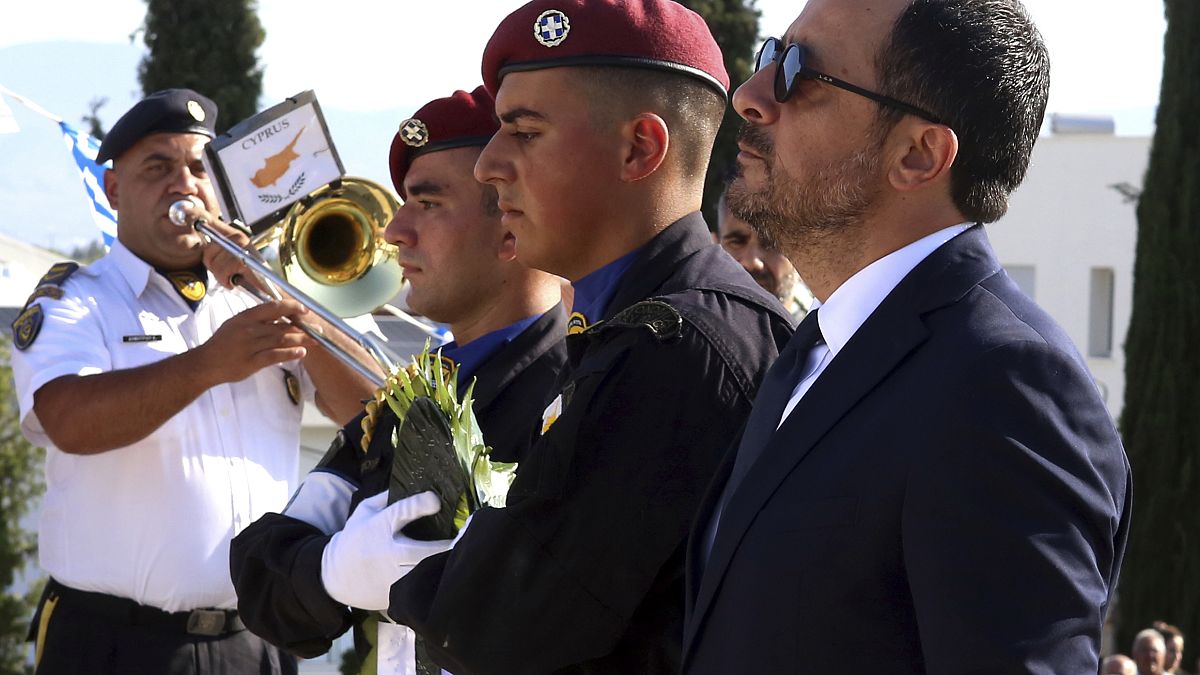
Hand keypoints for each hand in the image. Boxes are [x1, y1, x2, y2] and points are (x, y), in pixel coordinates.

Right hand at [193, 299, 310, 383]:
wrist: (206, 363)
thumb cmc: (223, 343)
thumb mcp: (236, 324)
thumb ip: (257, 320)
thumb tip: (281, 315)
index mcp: (246, 317)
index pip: (273, 307)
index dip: (291, 307)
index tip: (305, 309)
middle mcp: (249, 329)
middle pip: (282, 326)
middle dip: (302, 328)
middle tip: (317, 329)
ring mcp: (250, 346)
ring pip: (281, 340)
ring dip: (300, 340)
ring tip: (314, 341)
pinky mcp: (251, 362)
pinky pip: (274, 356)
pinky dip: (289, 354)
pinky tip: (301, 353)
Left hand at [199, 218, 267, 291]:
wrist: (270, 289)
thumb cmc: (250, 275)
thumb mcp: (231, 258)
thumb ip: (216, 249)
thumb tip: (201, 240)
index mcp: (235, 234)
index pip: (210, 221)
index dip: (197, 216)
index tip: (187, 214)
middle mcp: (239, 237)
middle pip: (208, 248)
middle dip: (212, 264)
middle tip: (226, 271)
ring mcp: (243, 248)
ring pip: (214, 262)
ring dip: (220, 275)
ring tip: (233, 276)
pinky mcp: (245, 261)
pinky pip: (223, 270)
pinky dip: (227, 280)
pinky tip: (236, 280)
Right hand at [321, 491, 452, 610]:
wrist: (334, 576)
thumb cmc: (355, 538)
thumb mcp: (364, 511)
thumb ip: (387, 498)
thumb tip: (416, 484)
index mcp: (378, 528)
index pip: (400, 513)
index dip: (420, 505)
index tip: (436, 501)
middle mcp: (386, 554)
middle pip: (421, 552)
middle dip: (446, 546)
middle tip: (466, 536)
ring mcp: (390, 578)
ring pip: (424, 574)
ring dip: (444, 566)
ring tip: (463, 555)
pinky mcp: (394, 596)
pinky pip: (419, 591)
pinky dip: (435, 583)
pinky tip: (449, 577)